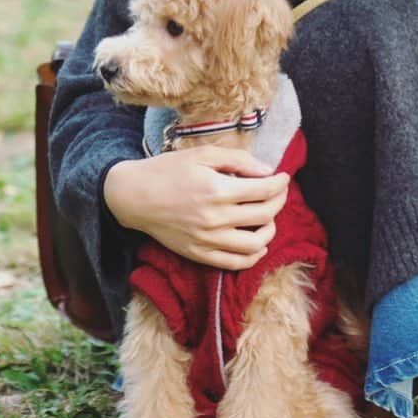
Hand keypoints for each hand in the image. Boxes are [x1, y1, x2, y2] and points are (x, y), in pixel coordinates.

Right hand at [103, 146, 289, 269]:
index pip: (264, 191)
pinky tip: (258, 244)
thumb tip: (267, 170)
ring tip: (268, 217)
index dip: (280, 183)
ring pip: (255, 244)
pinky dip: (254, 256)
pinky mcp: (199, 254)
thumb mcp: (202, 154)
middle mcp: (214, 218)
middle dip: (279, 201)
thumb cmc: (168, 170)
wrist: (134, 196)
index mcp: (216, 190)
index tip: (284, 177)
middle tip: (279, 192)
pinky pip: (235, 263)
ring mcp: (207, 240)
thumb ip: (238, 160)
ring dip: (270, 230)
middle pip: (264, 215)